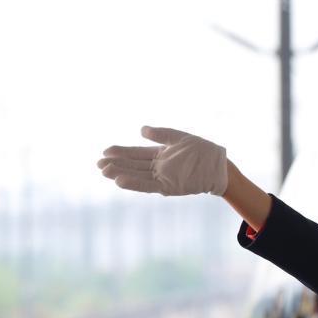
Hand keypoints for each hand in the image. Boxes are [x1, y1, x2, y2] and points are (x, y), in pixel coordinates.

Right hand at [97, 126, 228, 195]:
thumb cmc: (202, 151)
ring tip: (105, 171)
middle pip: (133, 165)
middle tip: (98, 163)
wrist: (219, 166)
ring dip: (121, 173)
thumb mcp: (179, 138)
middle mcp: (159, 168)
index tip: (105, 151)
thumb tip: (141, 130)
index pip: (136, 154)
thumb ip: (161, 134)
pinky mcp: (168, 187)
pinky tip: (120, 180)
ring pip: (137, 176)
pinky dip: (134, 183)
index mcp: (160, 155)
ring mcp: (163, 178)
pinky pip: (148, 185)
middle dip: (116, 164)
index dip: (121, 152)